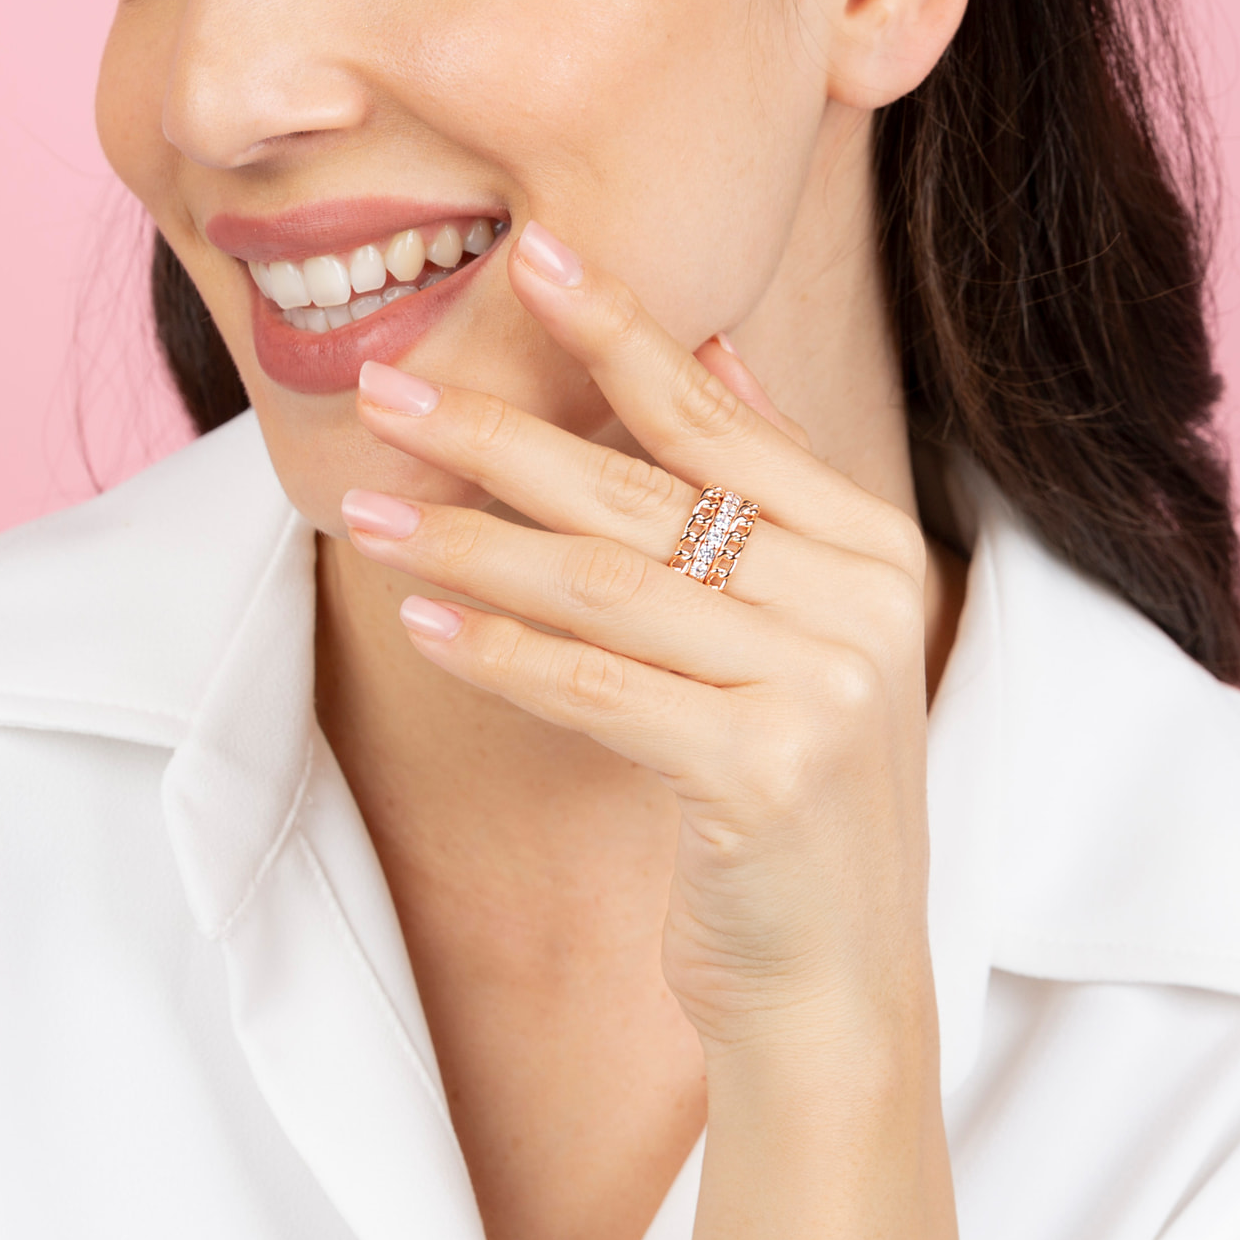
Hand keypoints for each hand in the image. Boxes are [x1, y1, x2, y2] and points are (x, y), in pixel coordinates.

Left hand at [339, 221, 960, 1239]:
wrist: (839, 984)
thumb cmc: (791, 792)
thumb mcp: (807, 628)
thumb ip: (773, 487)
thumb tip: (717, 345)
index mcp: (871, 545)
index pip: (716, 417)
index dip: (618, 329)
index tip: (531, 255)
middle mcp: (859, 603)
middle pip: (641, 492)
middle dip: (497, 436)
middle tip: (385, 395)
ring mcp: (822, 690)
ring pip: (603, 585)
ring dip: (469, 544)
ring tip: (368, 513)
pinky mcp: (764, 775)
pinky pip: (595, 690)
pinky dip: (501, 654)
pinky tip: (424, 624)